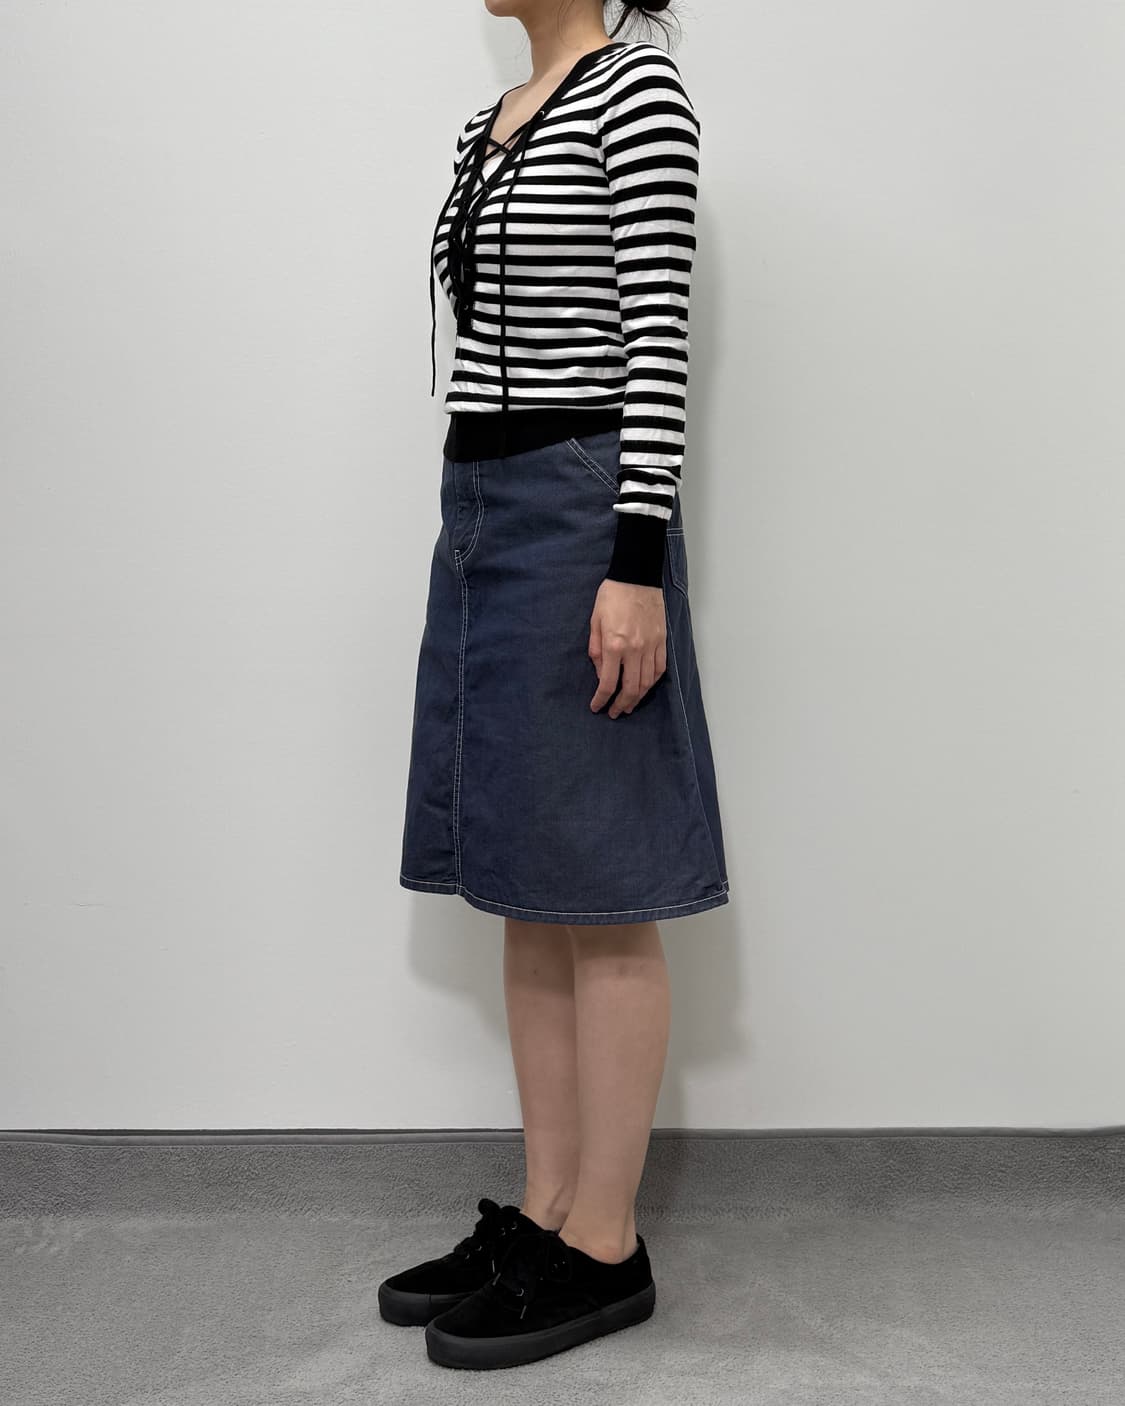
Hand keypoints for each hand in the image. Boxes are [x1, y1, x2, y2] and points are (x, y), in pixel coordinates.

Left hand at [588, 578, 666, 717]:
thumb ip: (596, 650)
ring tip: (629, 704)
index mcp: (614, 645)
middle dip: (621, 705)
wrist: (636, 577)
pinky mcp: (662, 641)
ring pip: (648, 682)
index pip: (608, 683)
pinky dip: (653, 681)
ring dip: (638, 697)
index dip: (601, 700)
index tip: (597, 707)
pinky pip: (660, 668)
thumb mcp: (595, 621)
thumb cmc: (612, 596)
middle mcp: (634, 649)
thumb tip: (601, 674)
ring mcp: (651, 646)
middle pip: (631, 688)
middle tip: (615, 713)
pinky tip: (645, 686)